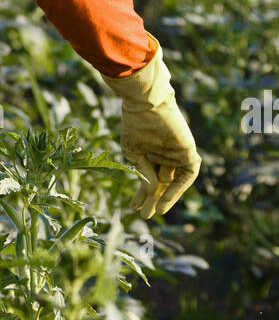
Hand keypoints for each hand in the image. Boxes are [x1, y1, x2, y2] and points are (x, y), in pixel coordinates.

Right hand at [105, 37, 200, 218]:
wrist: (146, 103)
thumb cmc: (136, 124)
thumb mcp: (133, 153)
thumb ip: (142, 173)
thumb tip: (151, 190)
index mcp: (150, 151)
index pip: (148, 176)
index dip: (141, 192)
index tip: (133, 207)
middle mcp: (164, 153)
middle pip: (161, 181)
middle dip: (152, 198)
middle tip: (145, 216)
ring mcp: (177, 153)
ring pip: (174, 181)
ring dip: (166, 197)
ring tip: (155, 211)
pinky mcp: (188, 151)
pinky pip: (187, 175)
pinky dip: (177, 190)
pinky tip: (164, 201)